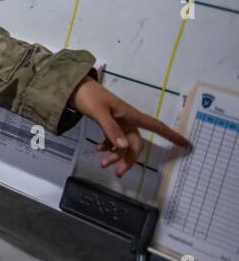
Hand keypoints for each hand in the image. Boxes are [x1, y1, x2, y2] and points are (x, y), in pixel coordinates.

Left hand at [69, 77, 191, 176]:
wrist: (74, 87)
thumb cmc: (88, 97)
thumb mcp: (99, 112)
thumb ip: (110, 129)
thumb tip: (123, 146)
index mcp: (131, 115)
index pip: (156, 126)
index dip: (172, 135)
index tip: (187, 145)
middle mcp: (127, 120)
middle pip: (135, 144)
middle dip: (129, 159)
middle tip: (117, 173)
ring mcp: (118, 122)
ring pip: (123, 144)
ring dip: (116, 155)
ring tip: (103, 163)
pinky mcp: (107, 124)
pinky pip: (113, 140)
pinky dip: (108, 147)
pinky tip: (98, 149)